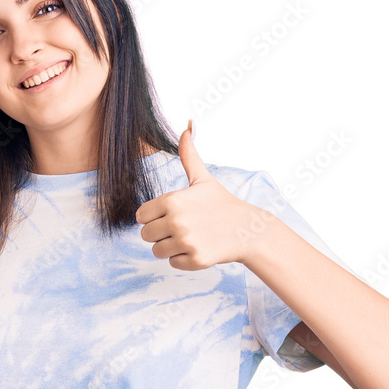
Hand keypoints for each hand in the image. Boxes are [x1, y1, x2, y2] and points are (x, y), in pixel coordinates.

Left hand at [135, 120, 273, 268]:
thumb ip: (188, 155)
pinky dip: (184, 259)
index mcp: (172, 200)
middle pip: (146, 235)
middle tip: (182, 228)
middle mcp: (176, 221)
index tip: (171, 215)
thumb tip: (188, 125)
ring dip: (171, 247)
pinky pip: (173, 263)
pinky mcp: (195, 259)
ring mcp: (186, 241)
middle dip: (160, 234)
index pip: (141, 216)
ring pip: (157, 251)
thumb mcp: (202, 179)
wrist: (247, 229)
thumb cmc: (221, 203)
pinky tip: (199, 248)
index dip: (154, 217)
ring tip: (190, 238)